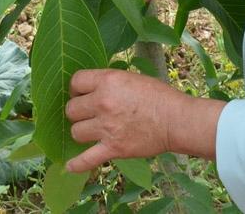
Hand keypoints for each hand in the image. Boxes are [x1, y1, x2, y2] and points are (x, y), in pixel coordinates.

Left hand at [65, 69, 222, 171]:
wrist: (175, 120)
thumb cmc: (158, 96)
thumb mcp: (130, 78)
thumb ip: (108, 82)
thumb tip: (92, 88)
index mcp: (107, 81)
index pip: (75, 82)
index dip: (76, 89)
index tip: (80, 94)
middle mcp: (103, 103)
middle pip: (71, 109)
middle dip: (78, 111)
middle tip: (88, 114)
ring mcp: (106, 127)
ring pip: (76, 132)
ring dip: (82, 132)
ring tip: (91, 131)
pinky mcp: (113, 148)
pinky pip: (87, 159)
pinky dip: (77, 164)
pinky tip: (69, 166)